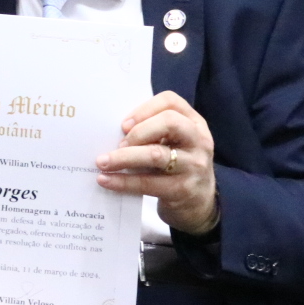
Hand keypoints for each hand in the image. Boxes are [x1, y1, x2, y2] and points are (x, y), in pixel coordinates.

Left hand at [95, 90, 218, 235]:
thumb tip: (116, 130)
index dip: (144, 109)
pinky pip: (148, 183)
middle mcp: (198, 141)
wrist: (200, 202)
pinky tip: (106, 180)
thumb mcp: (175, 142)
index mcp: (194, 122)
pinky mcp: (183, 190)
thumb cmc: (178, 164)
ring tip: (103, 162)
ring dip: (124, 157)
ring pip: (156, 155)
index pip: (171, 102)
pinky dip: (123, 181)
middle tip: (119, 143)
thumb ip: (155, 130)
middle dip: (138, 131)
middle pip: (169, 122)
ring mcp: (193, 166)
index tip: (124, 124)